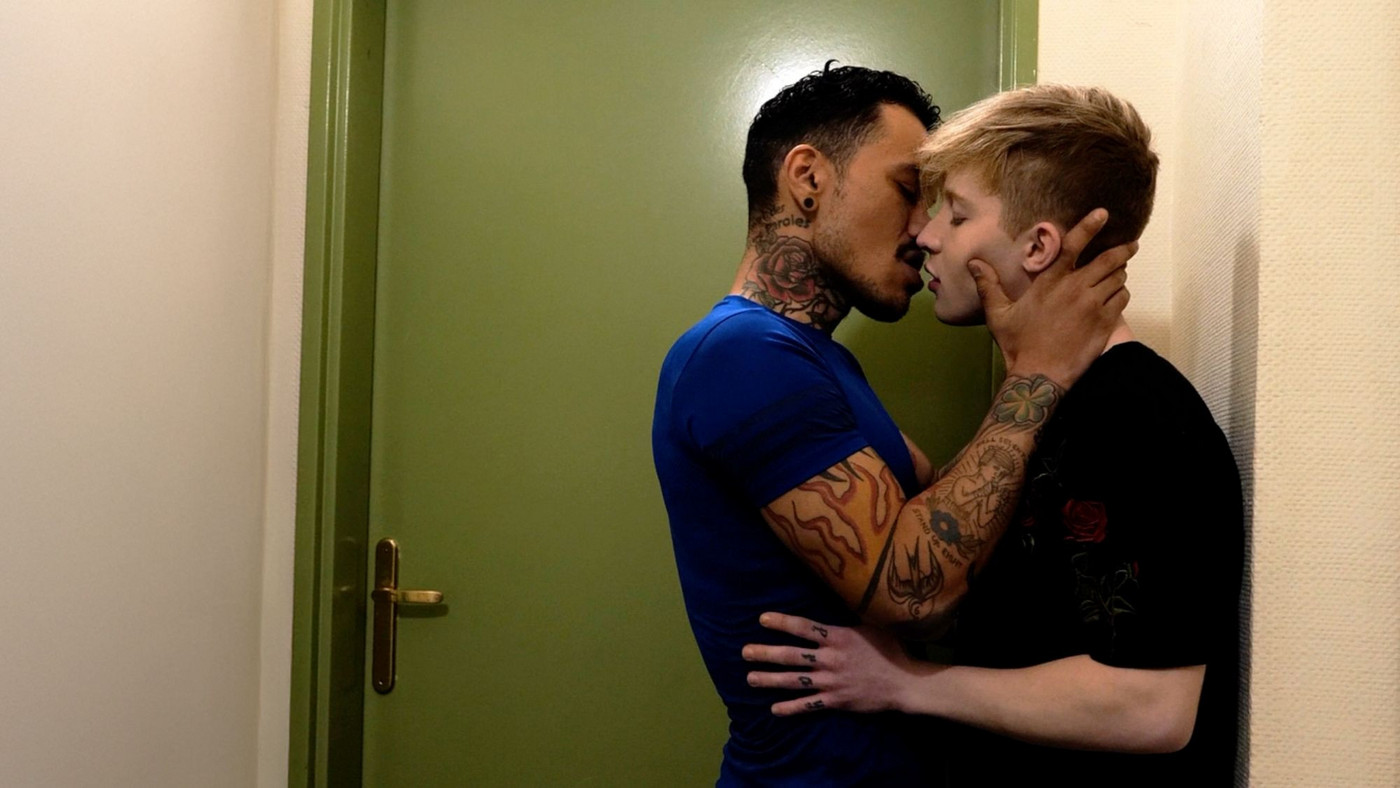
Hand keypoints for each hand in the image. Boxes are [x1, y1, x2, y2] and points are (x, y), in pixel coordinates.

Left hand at [741, 612, 921, 715]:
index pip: (803, 627)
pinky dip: (790, 708)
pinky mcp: (835, 701)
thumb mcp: (871, 627)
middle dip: (766, 653)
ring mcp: (830, 682)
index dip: (781, 622)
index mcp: (837, 637)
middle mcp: (829, 659)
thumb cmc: (890, 651)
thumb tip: (840, 599)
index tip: (762, 619)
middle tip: (744, 652)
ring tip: (750, 678)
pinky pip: (808, 705)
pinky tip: (774, 709)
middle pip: (791, 655)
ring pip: (794, 681)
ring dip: (770, 680)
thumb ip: (849, 619)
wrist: (903, 684)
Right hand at [971, 208, 1135, 386]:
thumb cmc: (1018, 344)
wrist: (1040, 375)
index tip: (1103, 213)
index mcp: (1051, 281)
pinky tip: (1115, 296)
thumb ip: (989, 285)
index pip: (1073, 245)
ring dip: (1119, 274)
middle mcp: (1076, 288)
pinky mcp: (1106, 322)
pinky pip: (1122, 299)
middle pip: (1109, 260)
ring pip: (1118, 279)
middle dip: (1122, 250)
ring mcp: (1094, 305)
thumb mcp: (999, 314)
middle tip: (1129, 246)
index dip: (1090, 226)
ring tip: (1118, 274)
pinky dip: (1121, 294)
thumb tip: (974, 263)